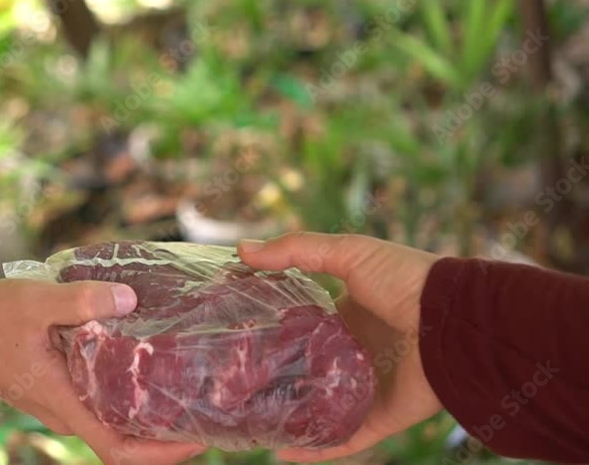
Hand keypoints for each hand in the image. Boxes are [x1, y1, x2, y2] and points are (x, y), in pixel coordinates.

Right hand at [0, 278, 205, 464]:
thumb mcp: (34, 302)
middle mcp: (65, 411)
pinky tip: (142, 356)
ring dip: (146, 408)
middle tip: (205, 401)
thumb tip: (130, 298)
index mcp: (63, 403)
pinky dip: (124, 388)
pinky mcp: (54, 386)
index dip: (161, 454)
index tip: (198, 440)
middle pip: (124, 436)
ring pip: (111, 417)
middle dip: (165, 430)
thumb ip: (81, 300)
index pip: (118, 449)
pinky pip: (97, 398)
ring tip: (185, 380)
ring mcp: (59, 401)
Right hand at [237, 232, 442, 461]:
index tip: (235, 340)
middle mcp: (354, 354)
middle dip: (273, 381)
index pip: (299, 329)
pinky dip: (315, 449)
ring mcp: (366, 388)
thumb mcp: (349, 253)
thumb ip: (297, 250)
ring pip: (319, 410)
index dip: (270, 335)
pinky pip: (344, 439)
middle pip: (304, 372)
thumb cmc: (407, 280)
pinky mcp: (381, 416)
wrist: (458, 320)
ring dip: (288, 419)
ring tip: (250, 424)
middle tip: (234, 386)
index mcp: (346, 317)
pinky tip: (282, 453)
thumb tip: (242, 248)